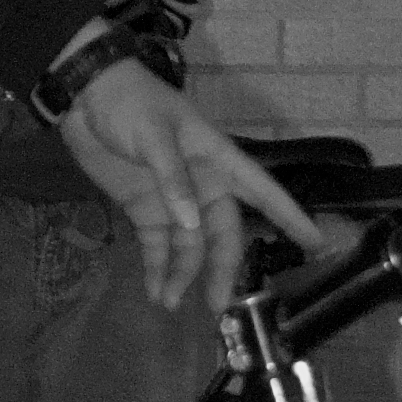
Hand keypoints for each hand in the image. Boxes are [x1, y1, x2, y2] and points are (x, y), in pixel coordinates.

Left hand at [59, 61, 340, 315]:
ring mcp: (173, 200)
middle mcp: (202, 185)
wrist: (85, 95)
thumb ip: (173, 179)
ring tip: (169, 302)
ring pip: (189, 247)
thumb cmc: (131, 102)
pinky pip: (157, 245)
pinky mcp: (143, 209)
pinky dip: (155, 268)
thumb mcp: (155, 134)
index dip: (289, 216)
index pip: (263, 191)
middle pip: (222, 234)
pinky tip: (154, 292)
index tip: (315, 242)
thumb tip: (192, 224)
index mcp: (217, 160)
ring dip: (182, 274)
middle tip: (216, 305)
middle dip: (221, 269)